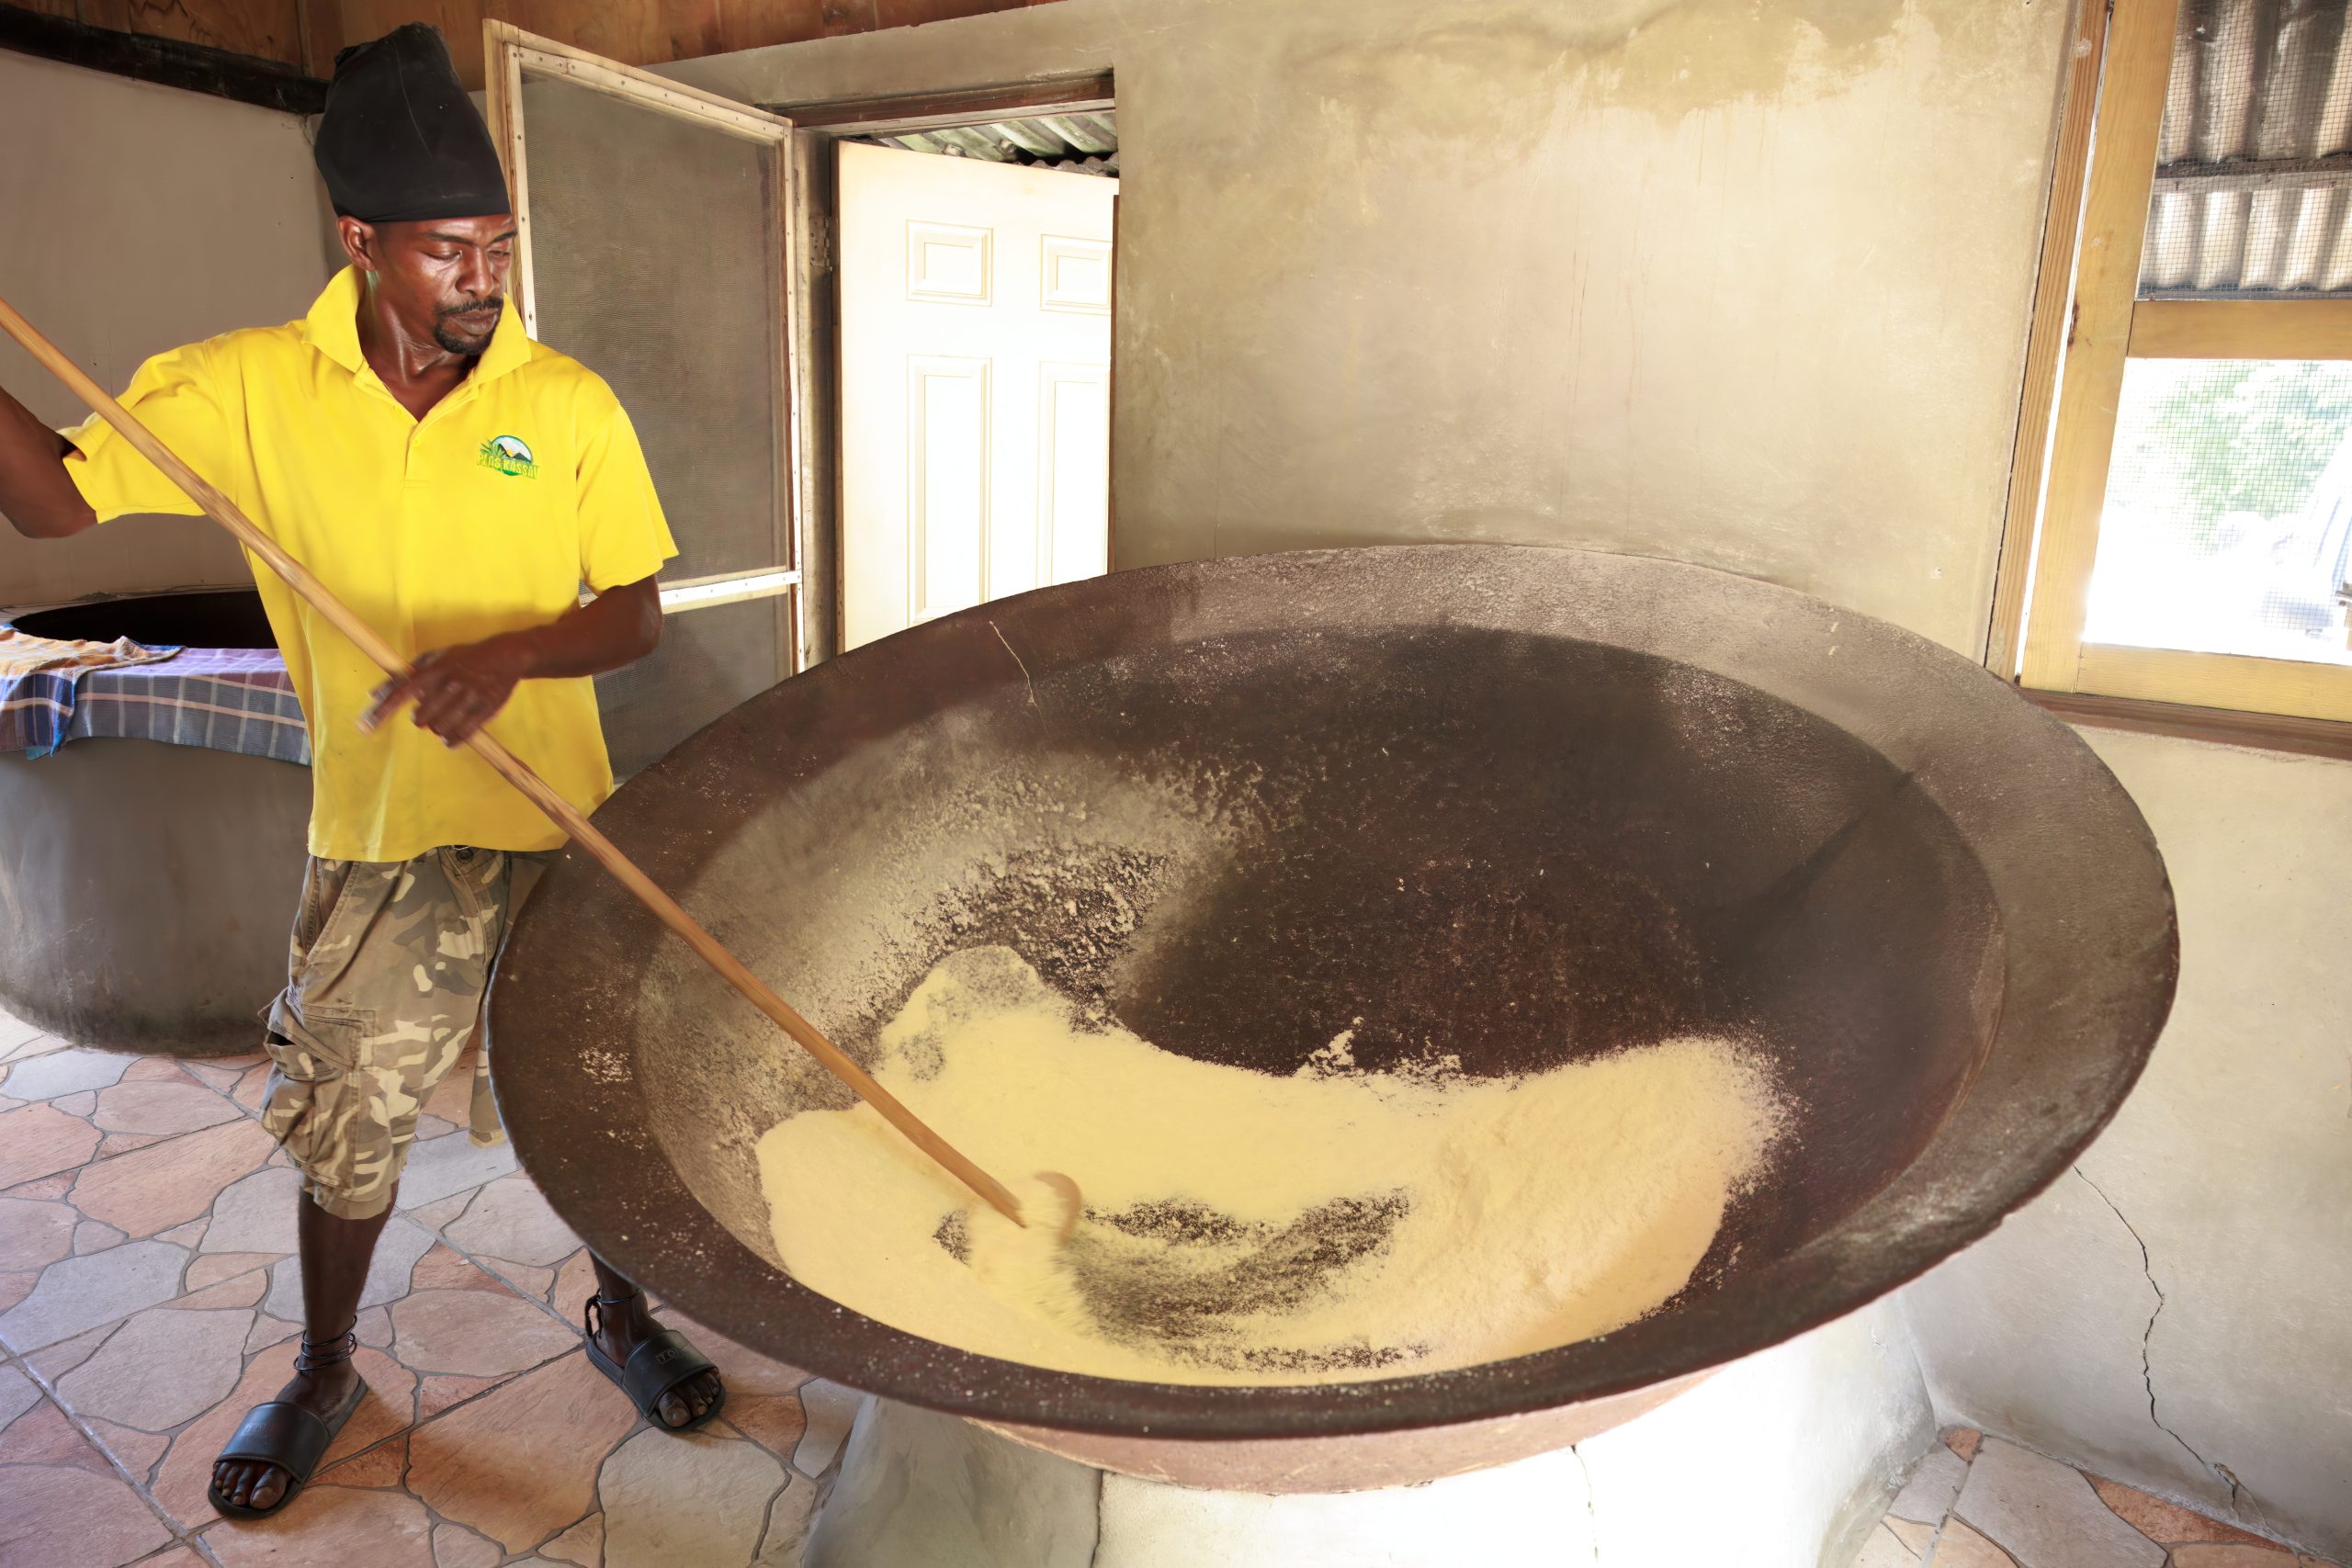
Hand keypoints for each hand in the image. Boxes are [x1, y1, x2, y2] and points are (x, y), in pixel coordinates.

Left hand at [361, 637, 533, 745]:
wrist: (506, 656)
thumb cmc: (463, 658)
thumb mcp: (434, 658)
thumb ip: (403, 675)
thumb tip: (371, 693)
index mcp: (435, 667)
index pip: (402, 690)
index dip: (382, 709)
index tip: (365, 726)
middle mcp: (451, 681)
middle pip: (421, 718)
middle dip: (421, 719)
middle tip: (427, 715)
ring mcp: (470, 695)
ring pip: (441, 728)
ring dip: (437, 729)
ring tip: (444, 720)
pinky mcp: (487, 707)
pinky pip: (462, 735)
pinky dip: (451, 741)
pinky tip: (449, 739)